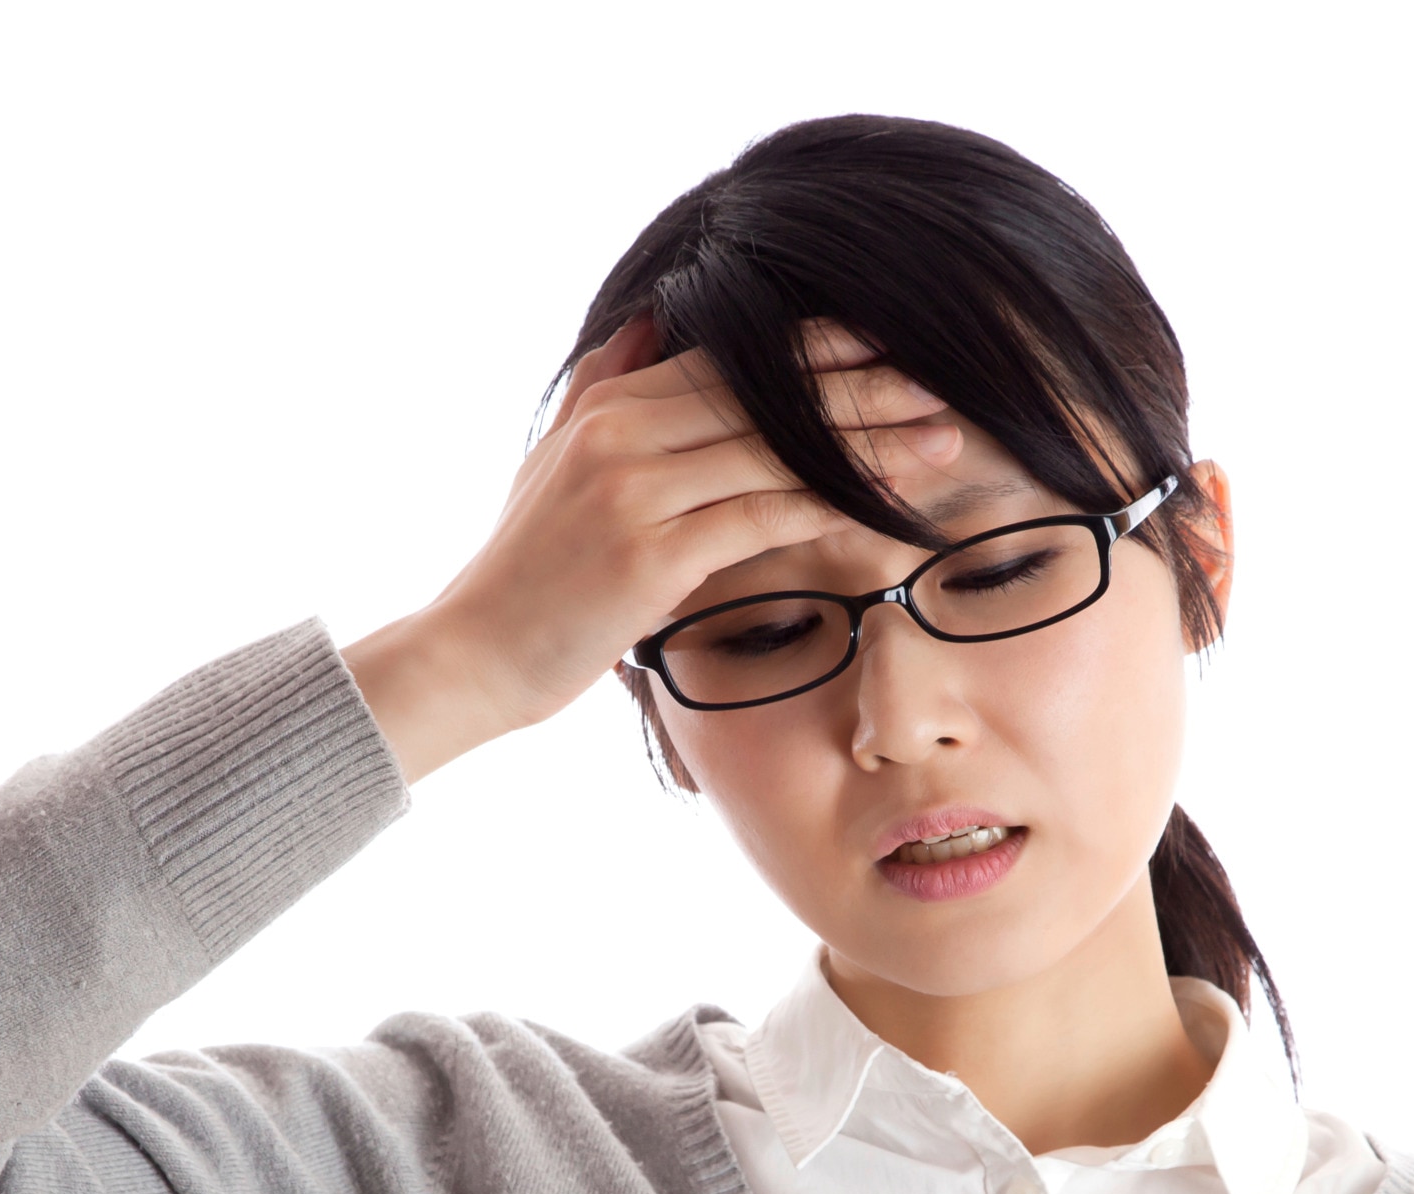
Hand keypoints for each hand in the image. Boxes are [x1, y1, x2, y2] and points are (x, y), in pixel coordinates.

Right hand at [342, 318, 962, 782]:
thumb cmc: (523, 572)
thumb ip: (602, 383)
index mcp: (606, 405)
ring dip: (868, 445)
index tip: (889, 341)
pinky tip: (887, 507)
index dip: (815, 349)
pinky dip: (832, 507)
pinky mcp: (650, 556)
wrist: (472, 655)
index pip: (731, 362)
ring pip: (777, 451)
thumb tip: (649, 319)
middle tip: (941, 382)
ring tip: (940, 441)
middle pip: (766, 396)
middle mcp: (621, 434)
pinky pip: (763, 517)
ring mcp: (634, 492)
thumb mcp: (552, 460)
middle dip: (862, 386)